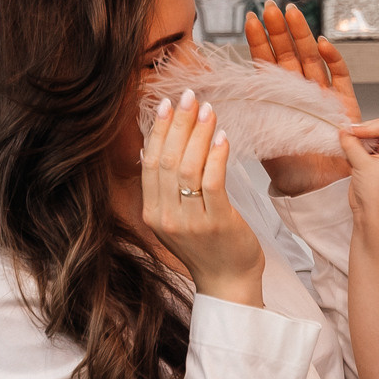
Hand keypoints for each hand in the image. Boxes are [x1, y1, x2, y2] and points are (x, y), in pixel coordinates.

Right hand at [142, 88, 263, 305]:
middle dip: (178, 124)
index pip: (150, 163)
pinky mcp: (216, 224)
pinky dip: (216, 156)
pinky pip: (213, 183)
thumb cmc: (207, 246)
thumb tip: (153, 148)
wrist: (228, 282)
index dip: (157, 130)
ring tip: (209, 110)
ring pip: (188, 168)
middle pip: (167, 160)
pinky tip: (222, 137)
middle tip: (189, 96)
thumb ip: (165, 188)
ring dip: (199, 134)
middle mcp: (165, 217)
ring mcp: (190, 222)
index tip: (166, 103)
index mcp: (152, 213)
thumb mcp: (177, 217)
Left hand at [245, 0, 361, 195]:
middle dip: (280, 28)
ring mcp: (324, 94)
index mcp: (279, 96)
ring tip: (291, 11)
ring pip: (312, 57)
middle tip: (270, 5)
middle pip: (290, 52)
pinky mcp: (345, 103)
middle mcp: (301, 91)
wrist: (314, 188)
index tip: (250, 17)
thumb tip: (214, 92)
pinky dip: (333, 58)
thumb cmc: (287, 167)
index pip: (266, 61)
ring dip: (302, 33)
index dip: (259, 40)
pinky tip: (322, 42)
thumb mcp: (257, 133)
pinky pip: (341, 75)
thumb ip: (243, 111)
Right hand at [337, 115, 378, 227]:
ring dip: (355, 141)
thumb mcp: (363, 164)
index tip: (350, 132)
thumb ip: (352, 144)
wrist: (372, 215)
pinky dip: (352, 148)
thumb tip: (343, 131)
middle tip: (346, 137)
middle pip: (375, 129)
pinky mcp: (371, 164)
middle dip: (360, 132)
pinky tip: (346, 153)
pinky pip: (361, 148)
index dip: (366, 127)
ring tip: (346, 147)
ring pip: (366, 138)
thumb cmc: (377, 195)